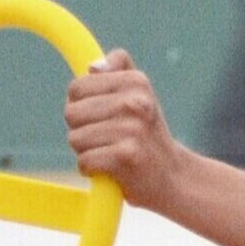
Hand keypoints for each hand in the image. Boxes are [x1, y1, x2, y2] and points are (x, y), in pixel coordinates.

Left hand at [64, 51, 187, 209]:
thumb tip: (93, 67)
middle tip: (105, 139)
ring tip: (109, 154)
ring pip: (76, 138)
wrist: (172, 177)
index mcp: (135, 81)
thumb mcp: (139, 93)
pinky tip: (108, 170)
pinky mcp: (125, 157)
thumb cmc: (146, 135)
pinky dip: (90, 170)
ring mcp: (131, 130)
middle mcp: (134, 102)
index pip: (77, 88)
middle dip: (81, 130)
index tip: (99, 118)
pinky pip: (84, 161)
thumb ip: (117, 69)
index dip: (80, 106)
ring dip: (86, 152)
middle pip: (72, 113)